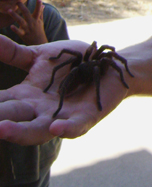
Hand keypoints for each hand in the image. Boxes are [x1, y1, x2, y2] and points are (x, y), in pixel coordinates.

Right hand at [0, 36, 129, 145]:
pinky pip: (75, 127)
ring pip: (39, 130)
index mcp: (27, 97)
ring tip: (1, 130)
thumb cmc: (73, 62)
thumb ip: (14, 54)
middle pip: (13, 120)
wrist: (105, 63)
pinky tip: (56, 128)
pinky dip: (66, 129)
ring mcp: (63, 116)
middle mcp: (41, 110)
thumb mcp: (40, 57)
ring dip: (20, 133)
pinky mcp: (86, 117)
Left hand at [8, 0, 47, 44]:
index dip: (39, 4)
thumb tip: (43, 5)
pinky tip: (11, 26)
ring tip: (9, 10)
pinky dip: (15, 29)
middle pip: (26, 13)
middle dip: (22, 7)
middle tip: (17, 2)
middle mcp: (32, 23)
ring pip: (20, 21)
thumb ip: (41, 13)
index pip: (38, 10)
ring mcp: (27, 28)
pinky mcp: (24, 34)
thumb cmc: (39, 30)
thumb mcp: (41, 21)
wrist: (39, 42)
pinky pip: (19, 32)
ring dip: (15, 15)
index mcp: (36, 19)